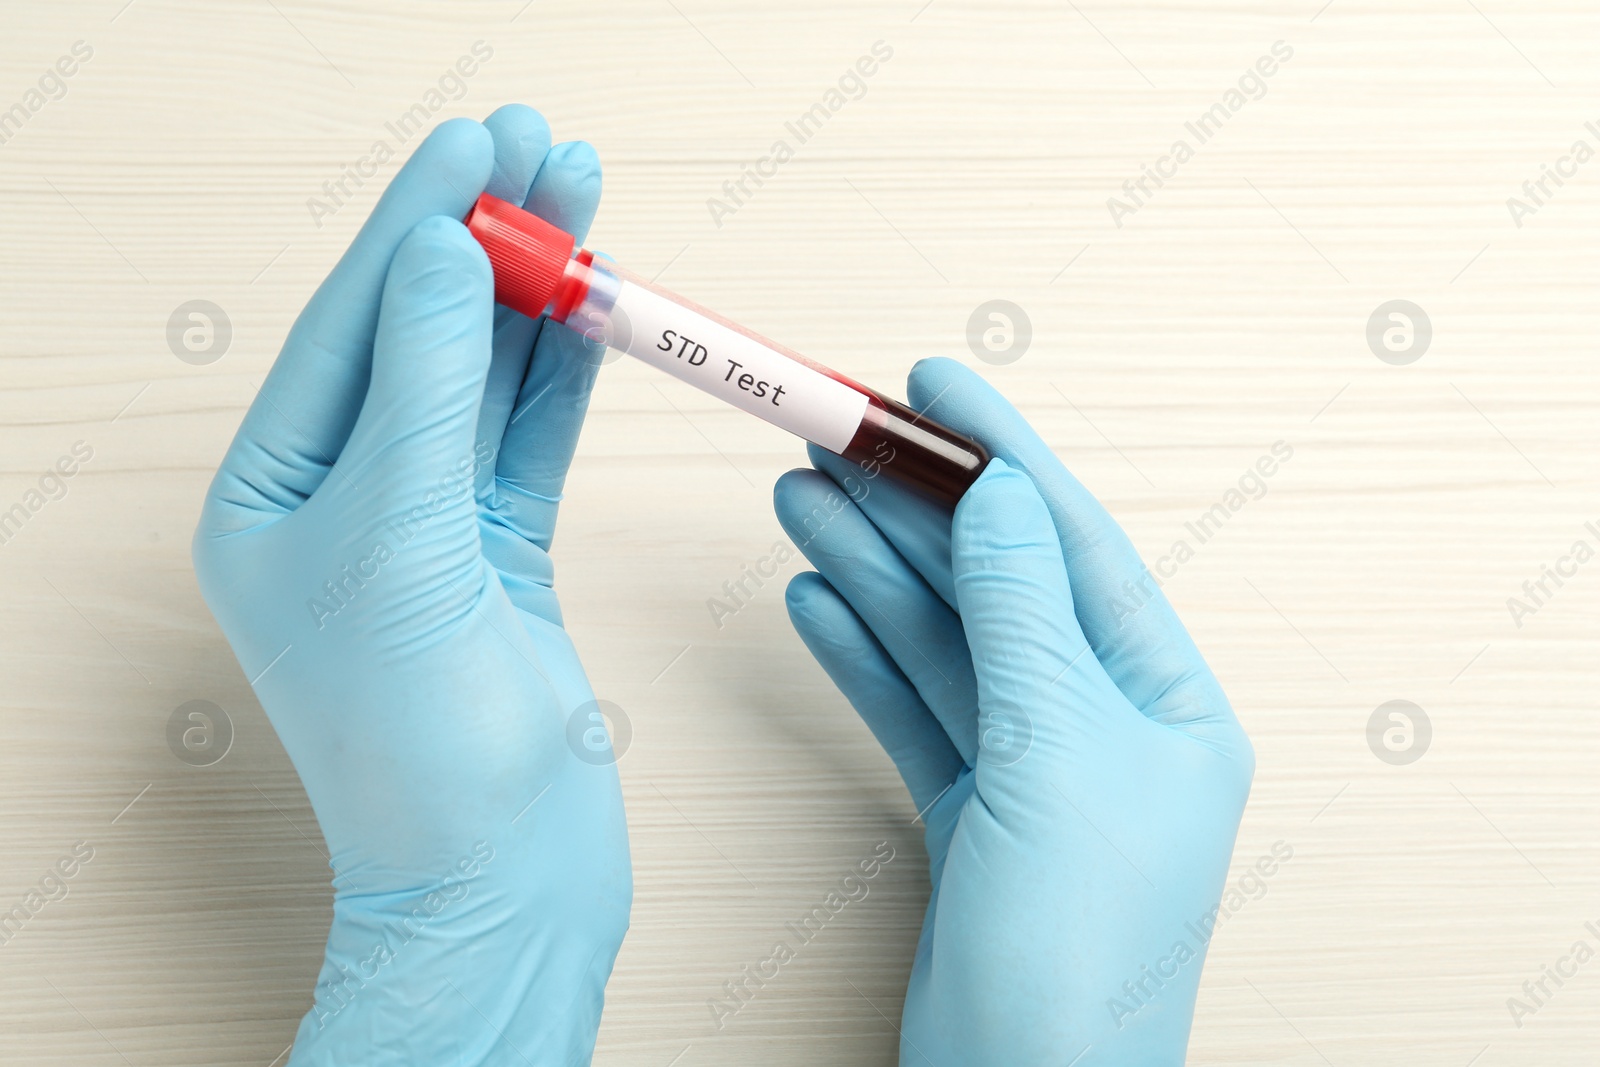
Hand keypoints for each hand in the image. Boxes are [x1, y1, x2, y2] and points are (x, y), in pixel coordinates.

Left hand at [192, 108, 628, 1064]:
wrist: (504, 884)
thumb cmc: (421, 748)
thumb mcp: (405, 544)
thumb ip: (424, 387)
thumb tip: (439, 249)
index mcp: (271, 498)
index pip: (350, 325)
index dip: (417, 224)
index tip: (480, 138)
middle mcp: (343, 501)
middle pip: (422, 334)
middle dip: (484, 238)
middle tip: (547, 143)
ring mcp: (428, 527)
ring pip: (489, 377)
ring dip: (540, 292)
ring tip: (585, 192)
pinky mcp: (505, 555)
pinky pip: (535, 436)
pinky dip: (571, 370)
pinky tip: (600, 305)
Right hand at [772, 358, 1252, 1064]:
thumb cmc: (1078, 949)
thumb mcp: (1054, 753)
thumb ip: (1021, 613)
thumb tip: (1003, 491)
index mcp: (1166, 705)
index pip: (1075, 546)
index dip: (1003, 455)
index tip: (936, 381)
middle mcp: (1105, 728)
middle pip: (997, 584)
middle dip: (914, 510)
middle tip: (836, 433)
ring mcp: (1034, 771)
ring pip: (943, 641)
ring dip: (872, 569)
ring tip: (798, 496)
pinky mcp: (971, 815)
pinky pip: (912, 708)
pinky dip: (860, 653)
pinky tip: (812, 598)